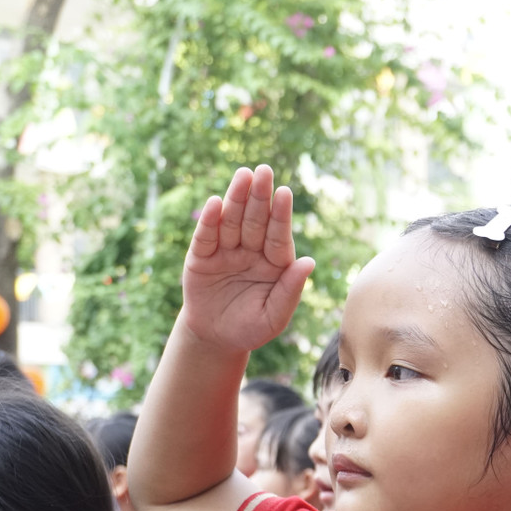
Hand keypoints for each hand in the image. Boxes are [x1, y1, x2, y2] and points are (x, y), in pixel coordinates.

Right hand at [180, 165, 315, 352]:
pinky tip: (216, 203)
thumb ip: (290, 291)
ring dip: (236, 198)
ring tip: (243, 175)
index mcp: (274, 263)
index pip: (279, 236)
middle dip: (259, 196)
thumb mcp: (274, 316)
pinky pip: (206, 237)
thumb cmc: (251, 328)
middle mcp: (251, 251)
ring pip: (232, 222)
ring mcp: (226, 252)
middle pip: (256, 221)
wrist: (216, 339)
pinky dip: (210, 221)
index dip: (281, 215)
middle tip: (263, 171)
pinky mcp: (201, 257)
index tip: (285, 193)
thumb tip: (309, 262)